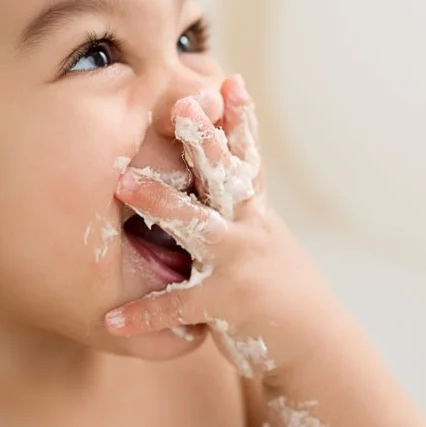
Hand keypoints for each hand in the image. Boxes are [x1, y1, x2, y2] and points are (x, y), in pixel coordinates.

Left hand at [105, 76, 326, 377]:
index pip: (248, 159)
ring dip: (161, 202)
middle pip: (226, 176)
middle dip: (205, 141)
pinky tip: (111, 319)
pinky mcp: (226, 305)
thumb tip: (221, 166)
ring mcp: (239, 265)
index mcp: (255, 213)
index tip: (230, 80)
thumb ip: (238, 207)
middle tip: (182, 105)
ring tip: (123, 185)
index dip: (241, 120)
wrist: (315, 346)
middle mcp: (250, 229)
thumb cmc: (277, 290)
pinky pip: (178, 307)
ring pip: (199, 226)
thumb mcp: (263, 240)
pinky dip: (144, 314)